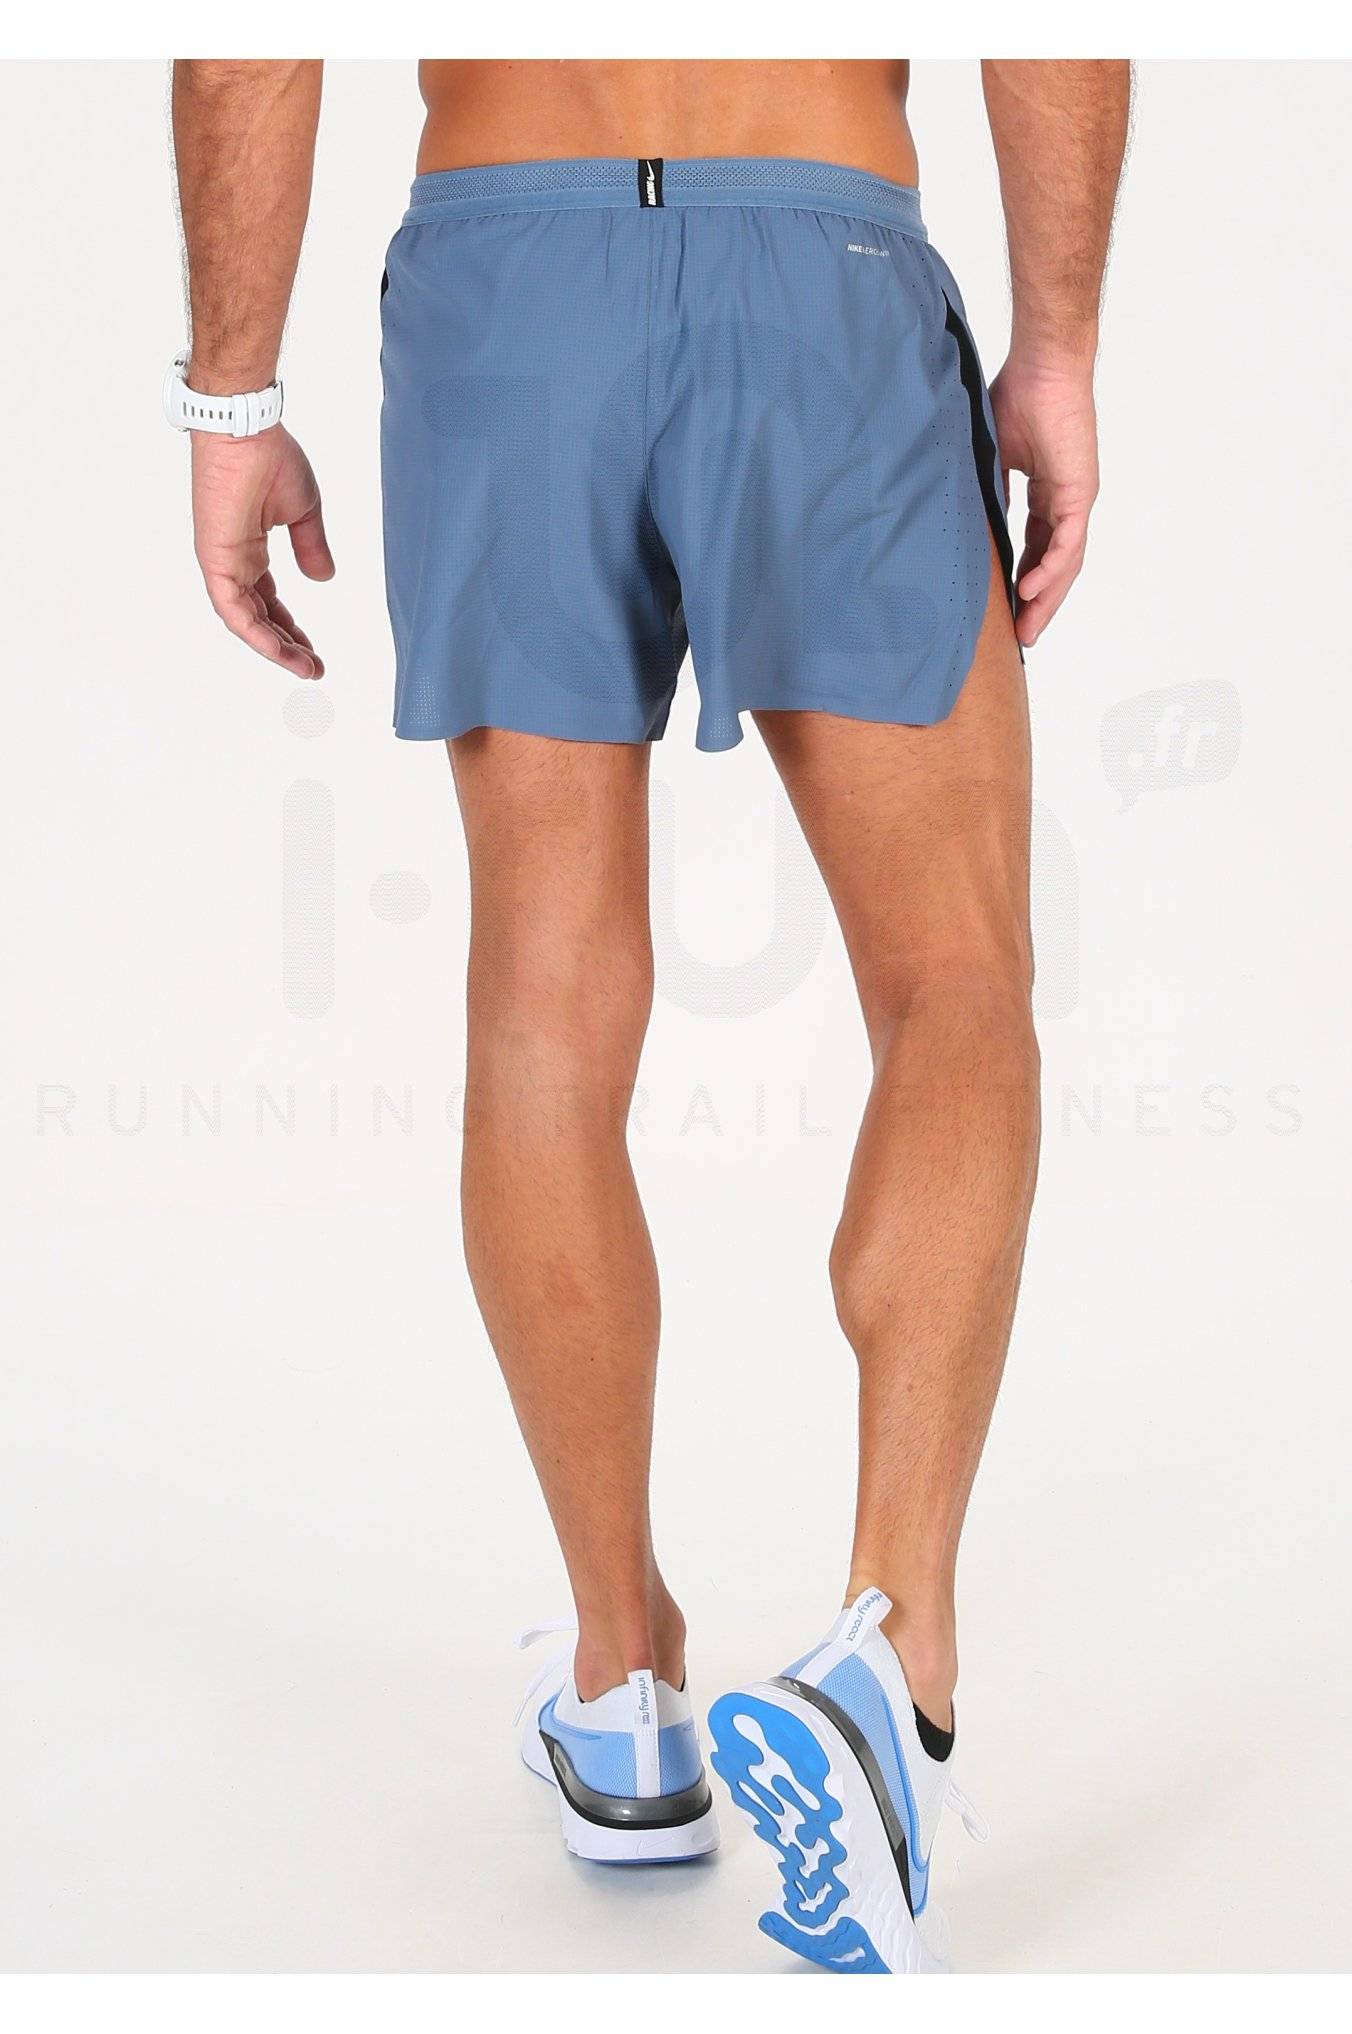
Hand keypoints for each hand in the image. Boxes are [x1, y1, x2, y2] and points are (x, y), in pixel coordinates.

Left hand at [191, 426, 333, 677]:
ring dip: (274, 647)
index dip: (290, 627)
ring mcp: (221, 562)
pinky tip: (280, 651)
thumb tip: (323, 578)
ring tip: (304, 667)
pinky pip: (234, 610)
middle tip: (311, 667)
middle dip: (286, 645)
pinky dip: (256, 634)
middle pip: (258, 616)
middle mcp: (232, 560)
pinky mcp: (216, 561)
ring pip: (246, 621)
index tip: (314, 650)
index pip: (268, 600)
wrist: (246, 430)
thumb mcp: (303, 511)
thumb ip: (312, 548)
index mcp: (248, 547)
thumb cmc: (270, 457)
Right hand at [988, 358, 1098, 648]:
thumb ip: (990, 491)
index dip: (1022, 580)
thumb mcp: (994, 456)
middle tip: (1022, 636)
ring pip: (1065, 562)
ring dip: (1046, 597)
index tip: (1007, 609)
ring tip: (1027, 627)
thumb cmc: (1018, 395)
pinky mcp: (1078, 491)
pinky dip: (1049, 569)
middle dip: (1038, 603)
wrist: (1042, 365)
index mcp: (1046, 493)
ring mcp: (1075, 498)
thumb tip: (970, 522)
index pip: (1037, 548)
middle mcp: (1066, 501)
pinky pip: (1066, 542)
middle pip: (1055, 565)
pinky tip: (1031, 592)